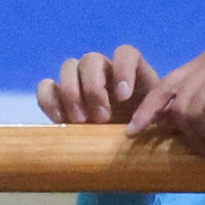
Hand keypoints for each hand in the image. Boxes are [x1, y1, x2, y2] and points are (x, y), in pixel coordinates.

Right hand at [39, 46, 156, 125]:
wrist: (121, 151)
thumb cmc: (144, 133)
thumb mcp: (158, 124)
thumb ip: (159, 115)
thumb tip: (157, 117)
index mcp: (131, 71)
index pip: (125, 53)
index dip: (123, 69)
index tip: (124, 97)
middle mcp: (102, 70)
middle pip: (91, 60)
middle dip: (94, 89)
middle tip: (101, 118)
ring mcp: (78, 80)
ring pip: (68, 67)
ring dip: (72, 93)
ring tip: (81, 123)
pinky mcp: (58, 96)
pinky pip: (46, 86)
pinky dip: (49, 100)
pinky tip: (61, 120)